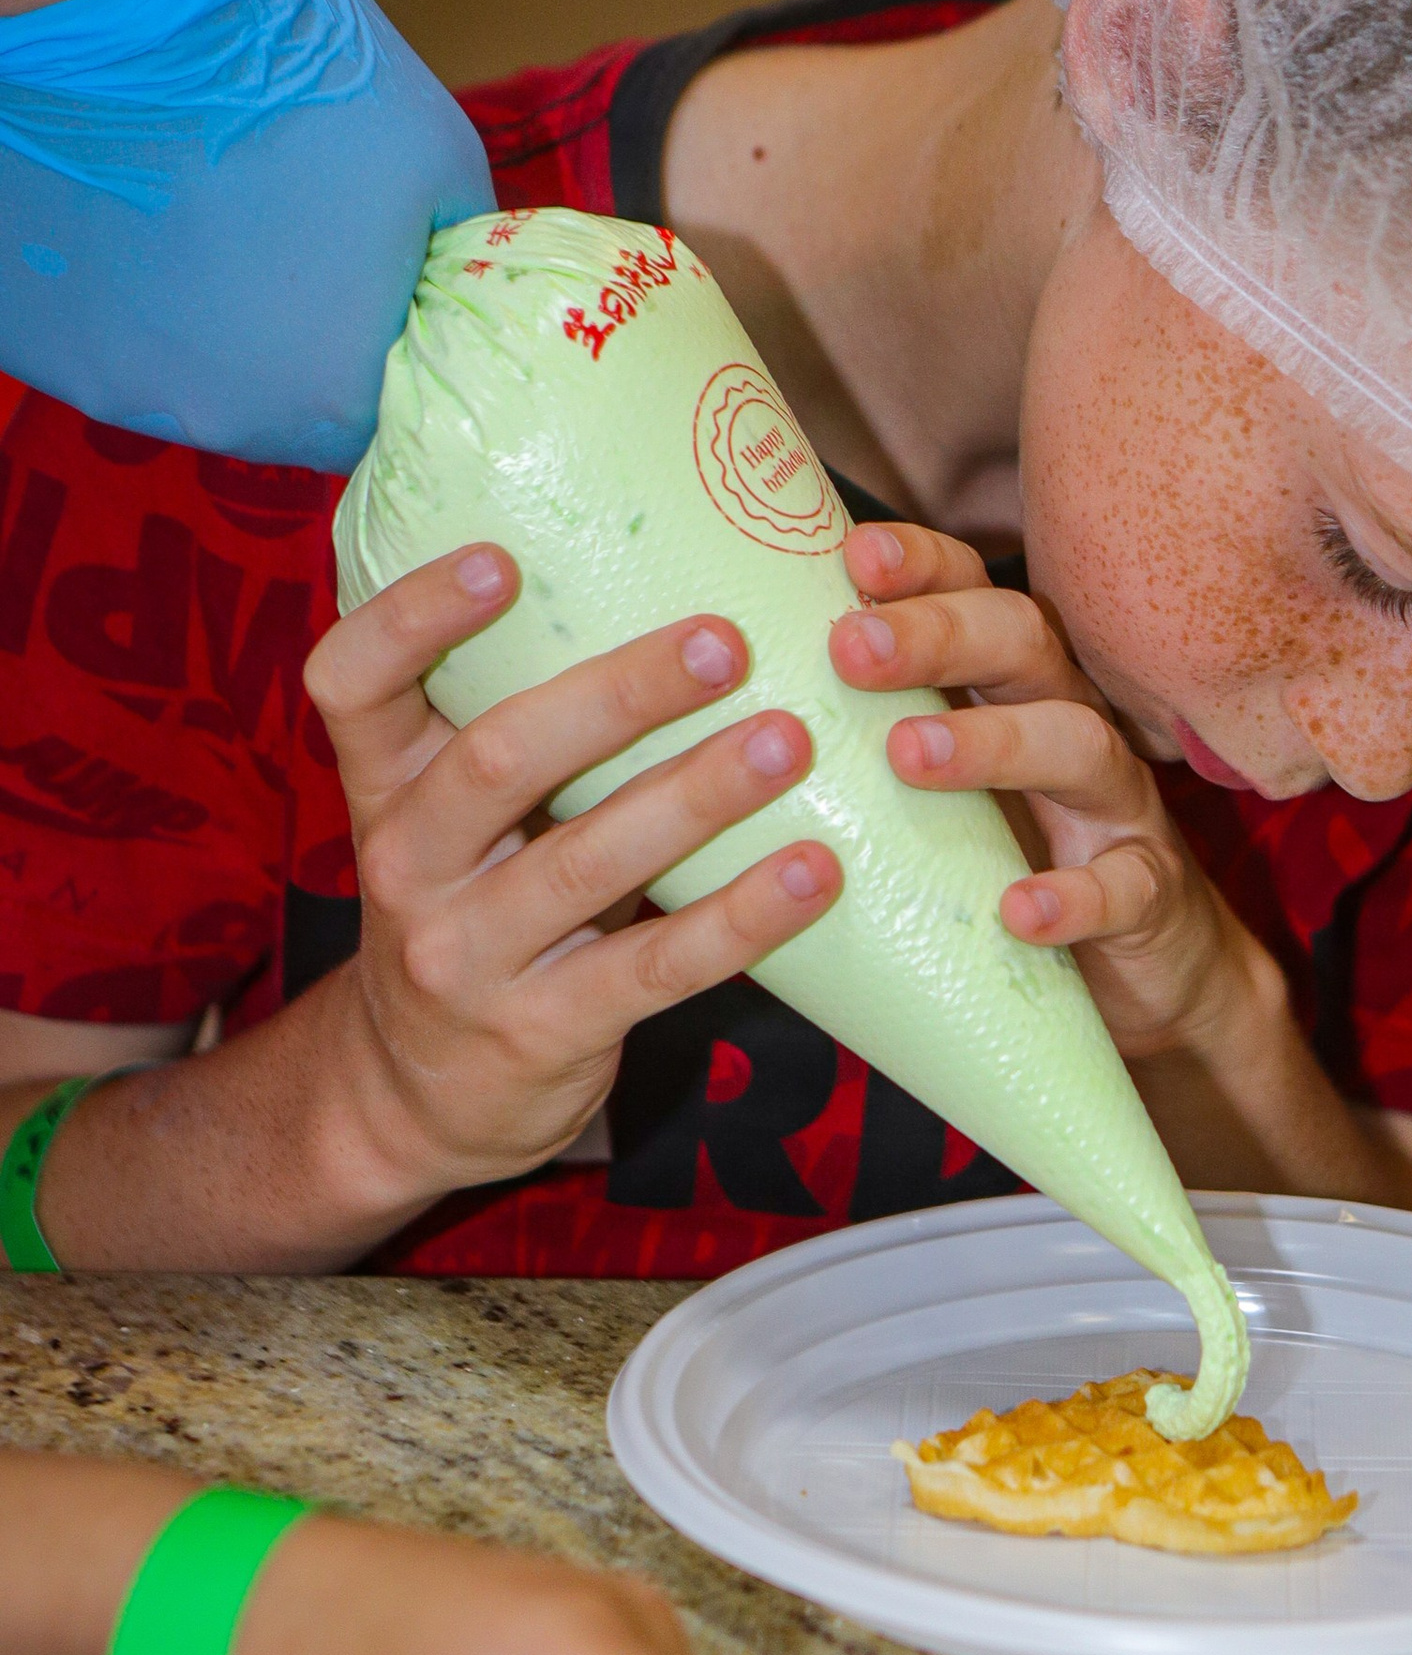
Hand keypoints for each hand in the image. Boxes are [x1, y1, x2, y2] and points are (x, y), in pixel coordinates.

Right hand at [303, 546, 843, 1216]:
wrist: (421, 1099)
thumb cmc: (476, 912)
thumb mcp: (455, 824)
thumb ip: (519, 730)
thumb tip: (673, 589)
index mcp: (384, 789)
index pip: (350, 685)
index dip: (411, 617)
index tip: (502, 555)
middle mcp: (409, 865)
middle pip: (497, 759)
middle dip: (615, 695)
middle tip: (724, 641)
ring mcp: (468, 956)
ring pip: (586, 861)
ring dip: (697, 794)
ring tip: (791, 740)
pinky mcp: (543, 1031)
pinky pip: (654, 969)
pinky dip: (742, 918)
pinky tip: (817, 872)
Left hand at [831, 520, 1271, 1059]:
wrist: (1143, 973)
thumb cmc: (1008, 864)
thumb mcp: (935, 796)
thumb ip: (859, 749)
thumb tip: (717, 725)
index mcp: (1009, 687)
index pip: (973, 594)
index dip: (922, 566)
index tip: (852, 556)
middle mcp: (1068, 721)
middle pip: (1023, 643)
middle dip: (938, 634)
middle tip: (851, 648)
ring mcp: (1115, 806)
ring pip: (1077, 744)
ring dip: (993, 743)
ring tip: (909, 756)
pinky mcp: (1147, 895)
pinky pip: (1123, 885)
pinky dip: (1076, 896)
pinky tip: (1020, 911)